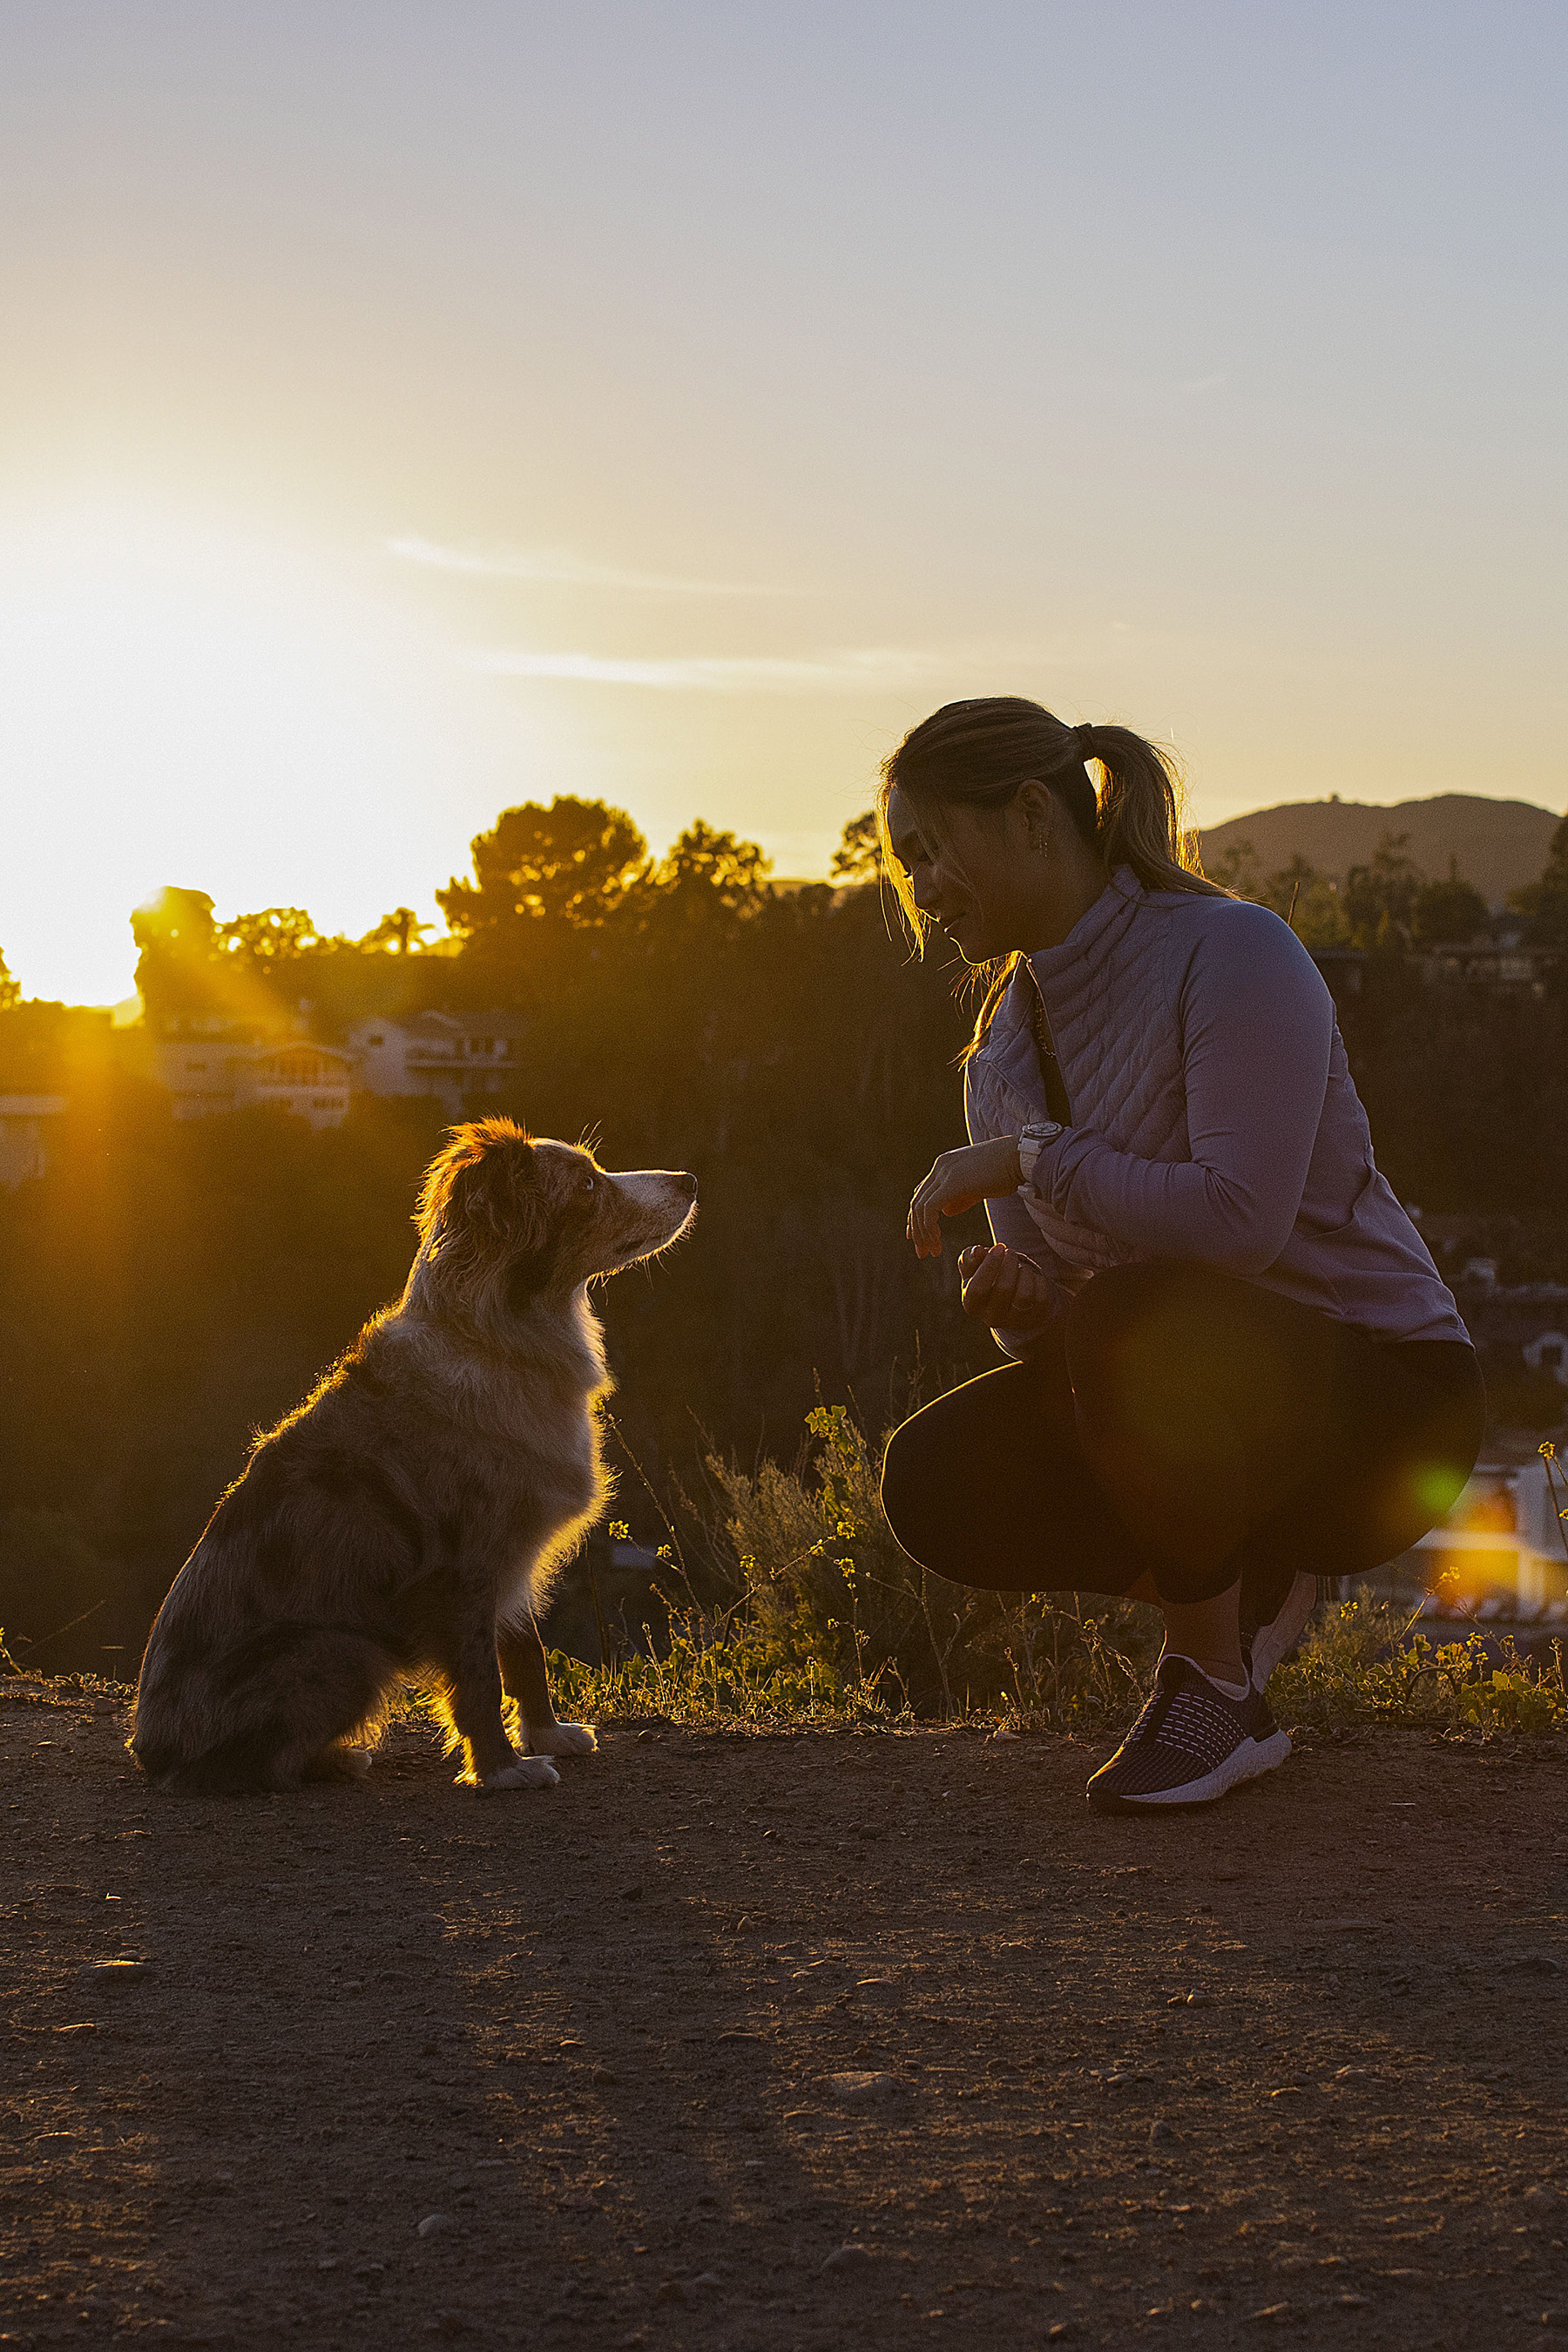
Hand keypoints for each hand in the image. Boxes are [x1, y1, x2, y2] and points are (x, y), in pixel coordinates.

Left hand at [906, 1136, 1021, 1257]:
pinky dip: (929, 1228)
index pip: (922, 1194)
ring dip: (923, 1233)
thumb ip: (961, 1198)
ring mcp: (944, 1172)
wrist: (1021, 1158)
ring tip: (932, 1252)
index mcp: (945, 1165)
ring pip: (919, 1208)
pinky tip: (937, 1242)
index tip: (919, 1239)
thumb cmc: (1006, 1172)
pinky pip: (930, 1209)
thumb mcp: (978, 1187)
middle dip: (916, 1230)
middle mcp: (940, 1166)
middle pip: (916, 1202)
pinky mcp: (951, 1182)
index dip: (917, 1218)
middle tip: (922, 1252)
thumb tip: (946, 1211)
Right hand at [958, 1243, 1056, 1330]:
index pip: (977, 1289)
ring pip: (1024, 1295)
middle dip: (1010, 1264)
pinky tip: (1032, 1278)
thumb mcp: (975, 1268)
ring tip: (1021, 1267)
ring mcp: (1014, 1321)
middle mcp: (991, 1317)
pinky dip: (1039, 1281)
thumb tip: (977, 1251)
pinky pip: (1041, 1298)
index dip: (989, 1265)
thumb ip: (969, 1258)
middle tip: (1010, 1253)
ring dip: (1025, 1273)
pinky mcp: (1034, 1318)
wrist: (1010, 1297)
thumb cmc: (989, 1278)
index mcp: (971, 1304)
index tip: (999, 1247)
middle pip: (1003, 1289)